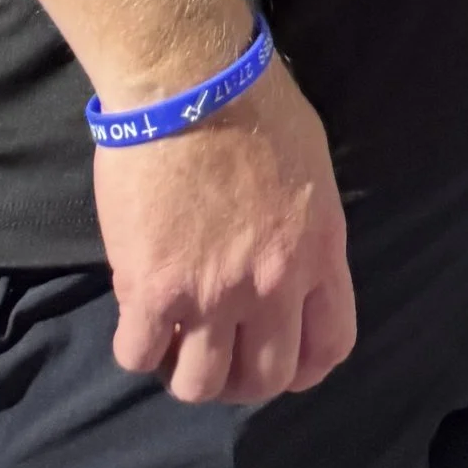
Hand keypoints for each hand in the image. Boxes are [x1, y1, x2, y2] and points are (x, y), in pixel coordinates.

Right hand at [94, 56, 356, 404]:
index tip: (278, 360)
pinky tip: (137, 320)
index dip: (302, 367)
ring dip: (186, 373)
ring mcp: (212, 294)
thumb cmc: (256, 106)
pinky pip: (138, 356)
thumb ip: (306, 230)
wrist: (192, 81)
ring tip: (174, 344)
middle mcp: (273, 285)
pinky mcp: (153, 289)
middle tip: (217, 354)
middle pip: (264, 381)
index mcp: (319, 252)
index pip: (329, 346)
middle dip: (240, 380)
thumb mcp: (312, 171)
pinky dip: (138, 348)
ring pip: (200, 385)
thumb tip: (289, 261)